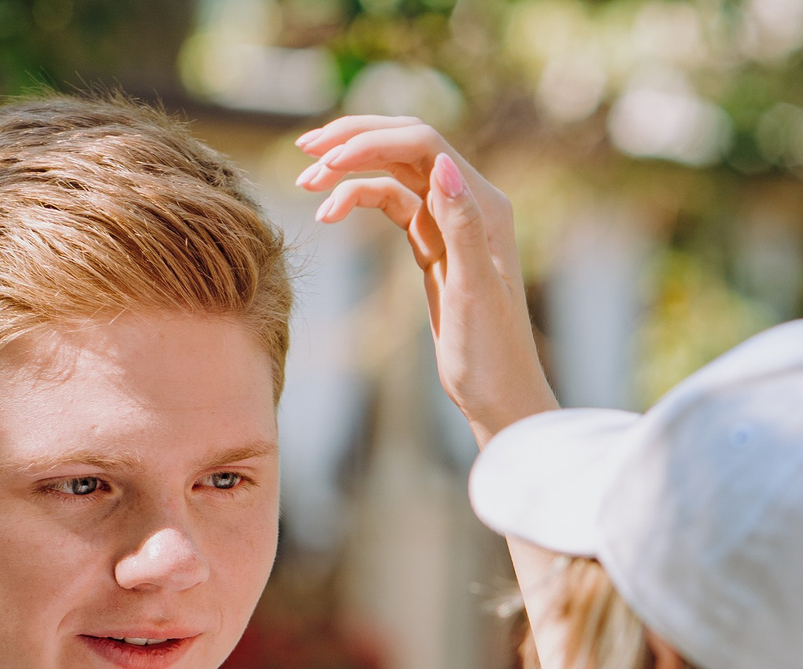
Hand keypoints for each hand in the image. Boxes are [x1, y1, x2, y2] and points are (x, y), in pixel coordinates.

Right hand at [296, 117, 558, 443]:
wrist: (498, 394)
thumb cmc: (492, 351)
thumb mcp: (474, 291)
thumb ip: (461, 226)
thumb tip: (442, 165)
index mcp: (484, 205)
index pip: (423, 145)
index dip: (373, 141)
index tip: (325, 157)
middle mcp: (468, 203)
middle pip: (406, 146)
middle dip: (355, 141)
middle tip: (305, 147)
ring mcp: (448, 222)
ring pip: (394, 173)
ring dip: (349, 170)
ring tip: (305, 183)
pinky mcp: (432, 244)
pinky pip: (391, 205)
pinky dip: (358, 201)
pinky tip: (328, 215)